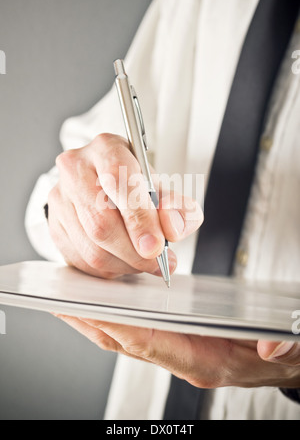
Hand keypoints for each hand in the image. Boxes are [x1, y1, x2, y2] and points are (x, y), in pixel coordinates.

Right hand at [48, 133, 202, 278]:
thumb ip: (180, 208)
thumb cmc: (137, 186)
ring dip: (124, 264)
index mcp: (106, 148)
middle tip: (157, 262)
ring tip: (143, 262)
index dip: (139, 219)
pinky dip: (109, 268)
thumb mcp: (166, 191)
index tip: (156, 246)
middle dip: (135, 252)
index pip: (119, 182)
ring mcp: (60, 197)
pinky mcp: (54, 224)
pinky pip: (81, 259)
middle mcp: (76, 168)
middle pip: (102, 222)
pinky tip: (123, 261)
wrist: (108, 188)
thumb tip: (172, 227)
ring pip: (92, 247)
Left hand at [53, 317, 299, 388]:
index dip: (114, 324)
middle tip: (60, 297)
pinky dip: (116, 313)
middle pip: (126, 340)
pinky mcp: (177, 339)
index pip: (148, 342)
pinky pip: (137, 327)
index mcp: (205, 362)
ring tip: (70, 293)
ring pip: (126, 334)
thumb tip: (271, 349)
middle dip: (90, 320)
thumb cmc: (279, 353)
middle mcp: (184, 359)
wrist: (282, 357)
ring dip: (97, 316)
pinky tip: (104, 296)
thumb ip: (284, 348)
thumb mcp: (292, 349)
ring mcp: (178, 350)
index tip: (85, 306)